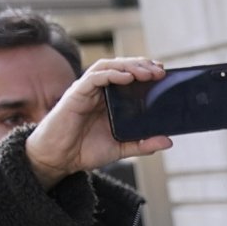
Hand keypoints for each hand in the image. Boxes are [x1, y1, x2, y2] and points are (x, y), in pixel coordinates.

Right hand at [25, 58, 172, 189]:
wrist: (58, 159)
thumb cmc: (85, 150)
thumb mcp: (121, 148)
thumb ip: (143, 144)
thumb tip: (168, 141)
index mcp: (109, 100)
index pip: (129, 76)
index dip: (146, 71)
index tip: (164, 74)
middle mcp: (98, 91)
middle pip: (121, 67)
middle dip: (142, 65)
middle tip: (161, 72)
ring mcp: (86, 91)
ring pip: (108, 67)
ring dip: (129, 66)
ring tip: (147, 72)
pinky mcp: (75, 95)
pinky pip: (93, 78)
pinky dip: (111, 74)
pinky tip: (126, 78)